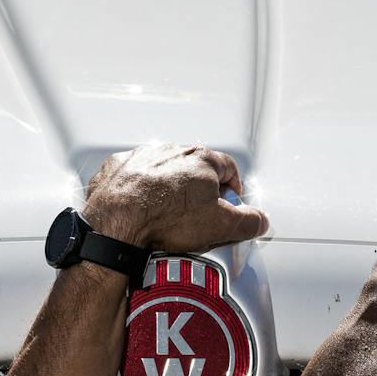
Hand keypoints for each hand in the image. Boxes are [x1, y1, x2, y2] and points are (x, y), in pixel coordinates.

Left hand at [81, 144, 268, 252]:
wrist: (115, 222)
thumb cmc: (165, 219)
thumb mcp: (220, 225)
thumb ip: (247, 221)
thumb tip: (260, 220)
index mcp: (201, 159)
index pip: (228, 168)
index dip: (233, 188)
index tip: (231, 203)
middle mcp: (171, 150)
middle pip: (195, 168)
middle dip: (200, 189)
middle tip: (200, 215)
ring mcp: (141, 156)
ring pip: (163, 170)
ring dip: (168, 188)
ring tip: (166, 216)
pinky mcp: (118, 168)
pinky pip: (134, 176)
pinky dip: (139, 190)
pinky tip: (140, 209)